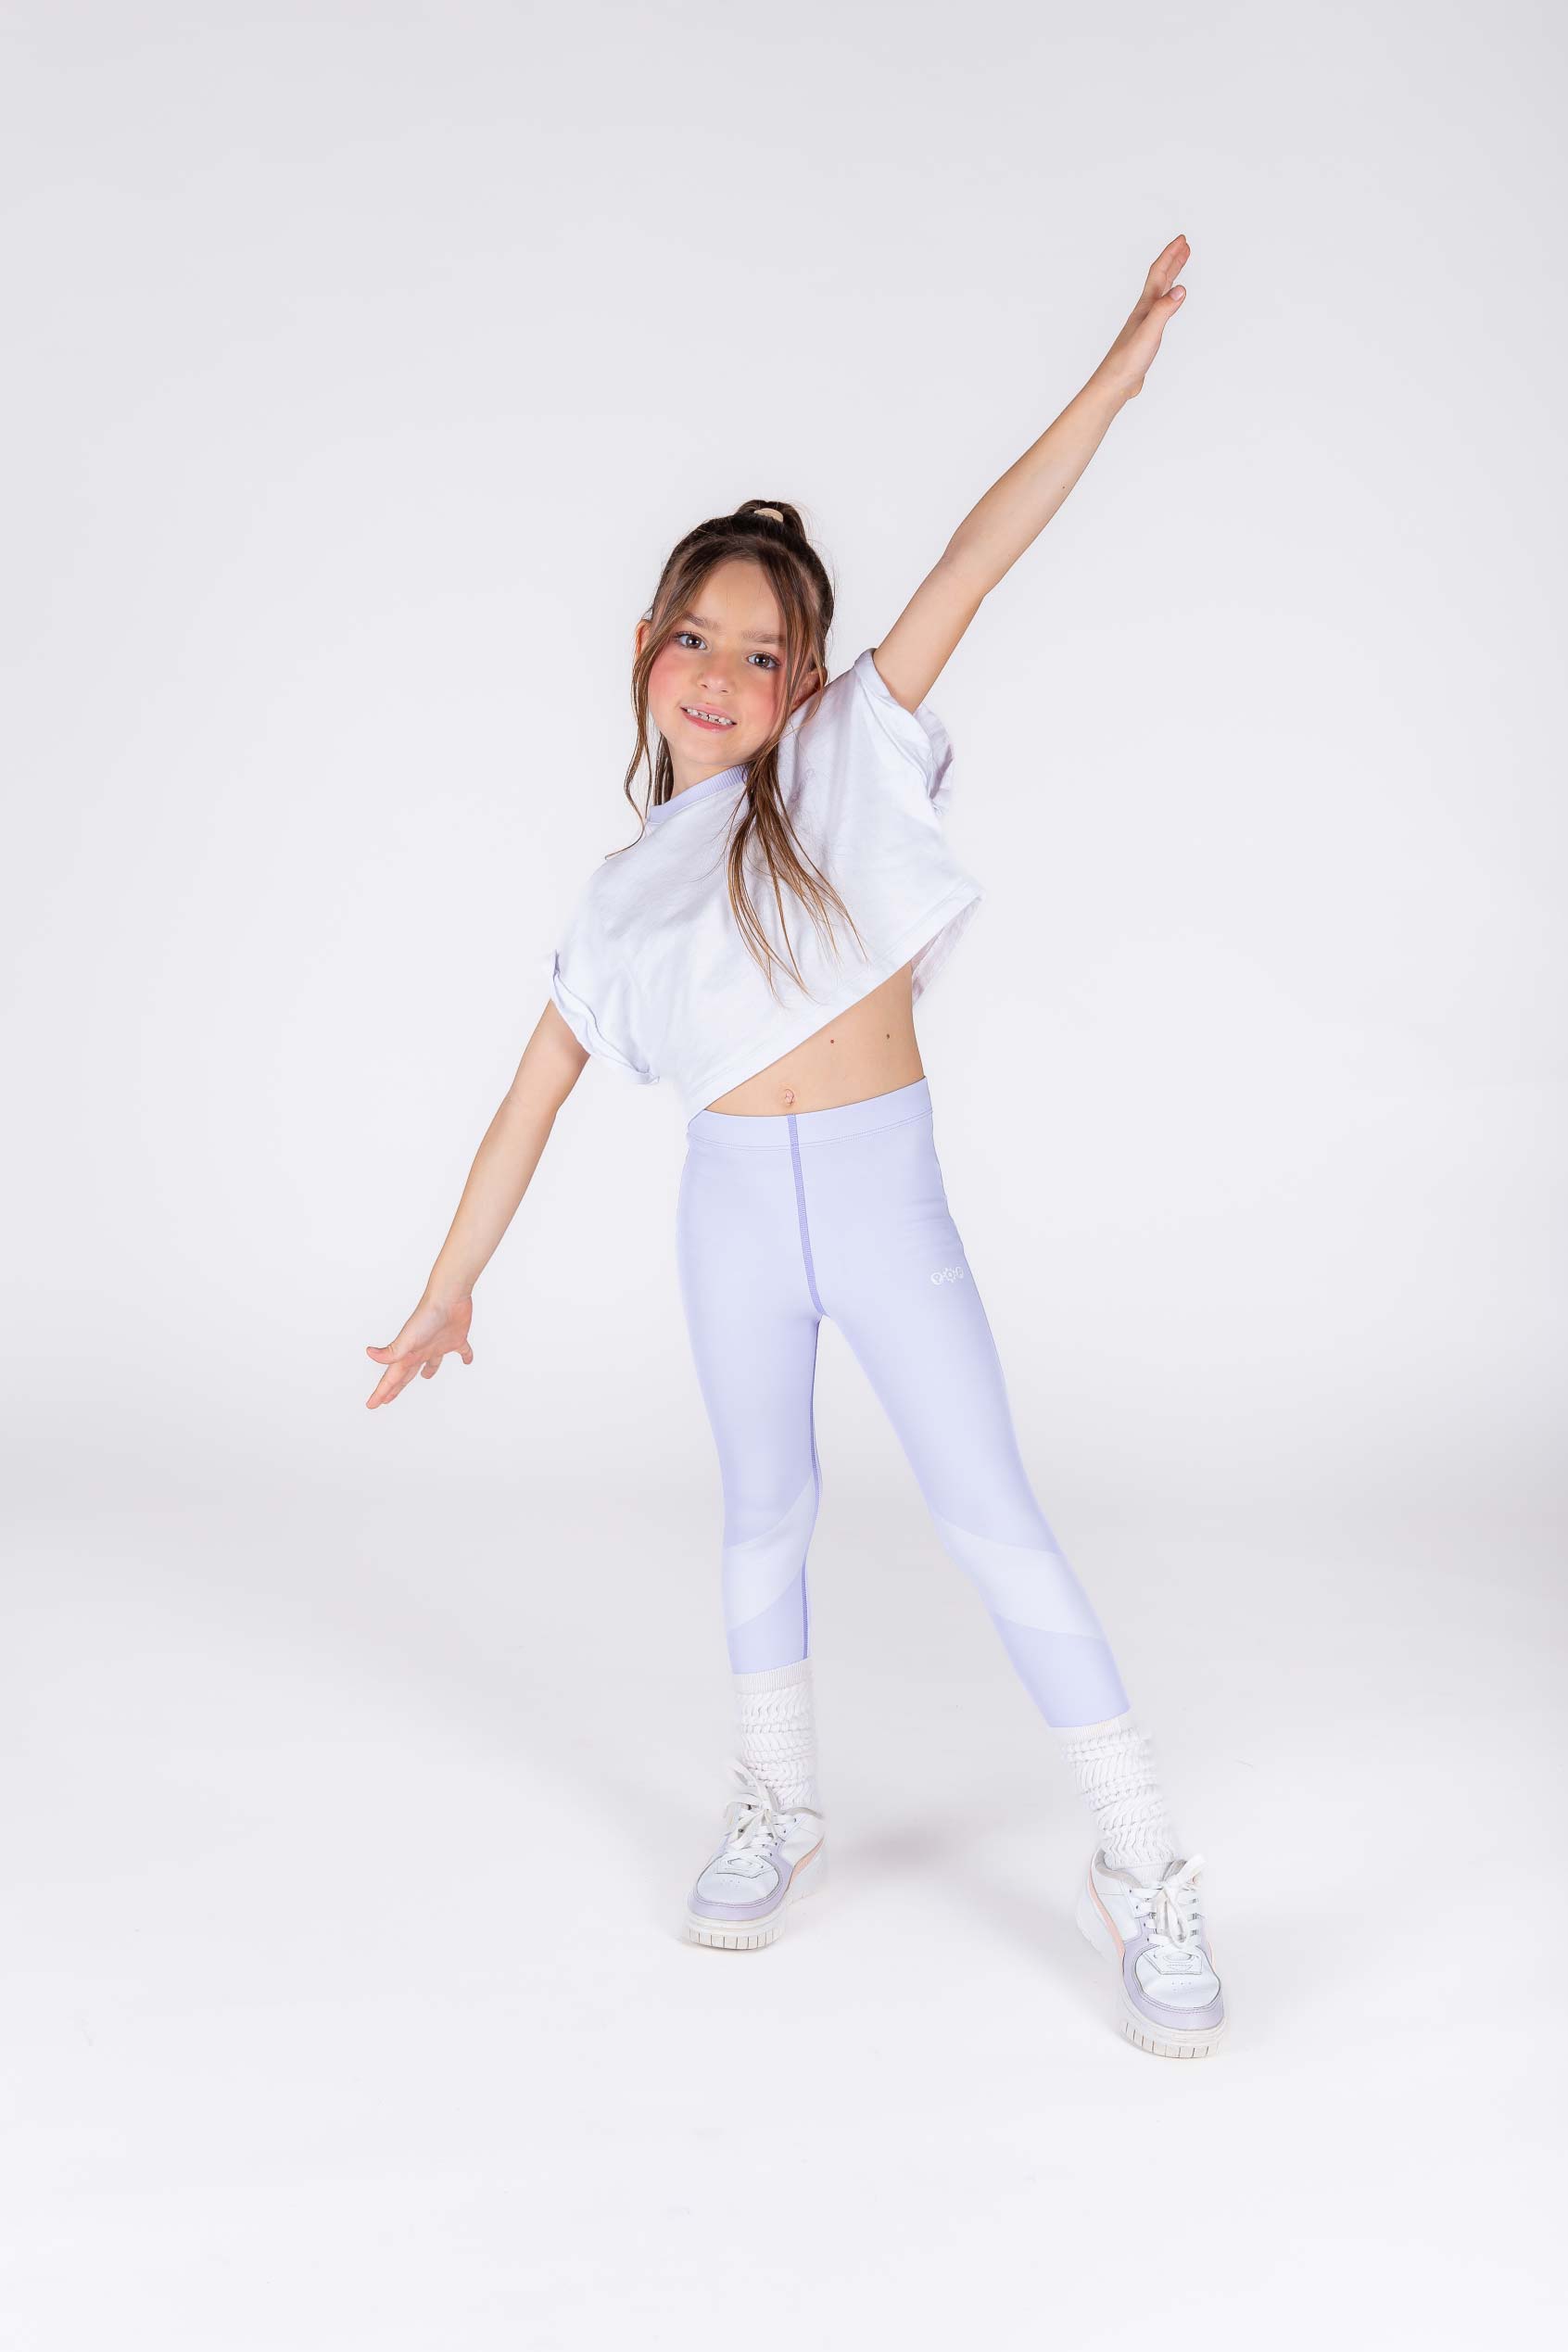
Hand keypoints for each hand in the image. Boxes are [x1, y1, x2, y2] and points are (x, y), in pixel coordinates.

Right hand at [364, 1295, 473, 1407]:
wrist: (449, 1298)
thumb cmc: (427, 1316)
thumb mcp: (407, 1338)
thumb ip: (392, 1351)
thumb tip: (369, 1353)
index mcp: (408, 1354)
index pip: (392, 1378)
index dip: (381, 1392)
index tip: (371, 1405)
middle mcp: (421, 1351)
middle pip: (407, 1374)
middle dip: (397, 1387)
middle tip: (388, 1398)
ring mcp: (438, 1345)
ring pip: (432, 1363)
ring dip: (429, 1371)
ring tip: (426, 1377)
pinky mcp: (456, 1339)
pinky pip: (462, 1350)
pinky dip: (465, 1355)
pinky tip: (468, 1359)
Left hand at [1096, 234, 1188, 401]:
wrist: (1115, 383)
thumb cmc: (1128, 360)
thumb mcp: (1150, 332)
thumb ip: (1164, 310)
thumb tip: (1180, 289)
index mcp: (1145, 306)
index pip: (1159, 273)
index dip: (1171, 255)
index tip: (1182, 240)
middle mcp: (1144, 311)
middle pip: (1159, 278)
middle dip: (1172, 260)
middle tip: (1184, 246)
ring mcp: (1145, 322)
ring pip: (1160, 293)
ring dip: (1170, 277)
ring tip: (1179, 267)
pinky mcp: (1147, 336)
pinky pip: (1160, 309)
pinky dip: (1168, 299)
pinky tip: (1169, 302)